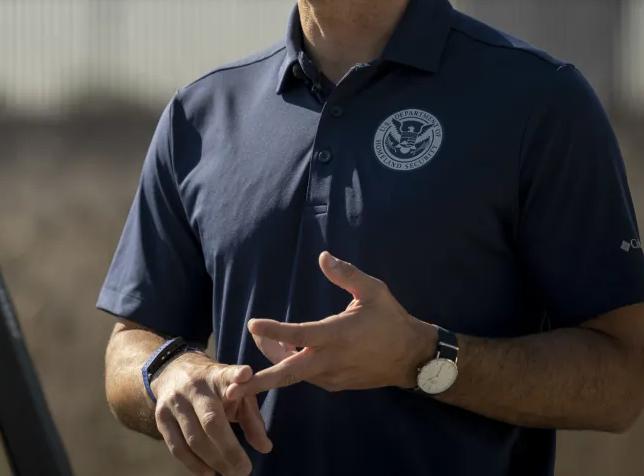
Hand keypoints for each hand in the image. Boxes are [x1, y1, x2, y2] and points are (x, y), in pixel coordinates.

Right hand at [152, 352, 273, 475]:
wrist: (174, 371)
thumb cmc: (215, 388)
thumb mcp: (236, 394)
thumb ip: (252, 418)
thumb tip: (265, 447)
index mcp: (217, 376)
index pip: (227, 374)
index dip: (236, 375)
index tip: (245, 375)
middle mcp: (194, 387)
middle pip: (211, 421)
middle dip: (230, 450)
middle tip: (245, 470)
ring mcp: (174, 402)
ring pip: (194, 439)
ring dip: (214, 461)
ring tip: (231, 474)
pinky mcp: (161, 417)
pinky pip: (177, 447)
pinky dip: (194, 464)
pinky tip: (209, 473)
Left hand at [226, 252, 436, 400]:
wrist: (412, 358)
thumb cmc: (391, 319)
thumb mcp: (373, 291)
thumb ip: (347, 274)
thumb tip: (323, 256)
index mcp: (337, 335)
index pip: (299, 334)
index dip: (274, 331)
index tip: (252, 324)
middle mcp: (330, 360)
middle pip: (288, 373)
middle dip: (259, 381)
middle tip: (232, 387)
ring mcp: (331, 376)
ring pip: (294, 374)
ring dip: (273, 364)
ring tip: (258, 348)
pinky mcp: (335, 384)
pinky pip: (306, 377)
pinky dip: (290, 368)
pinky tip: (282, 356)